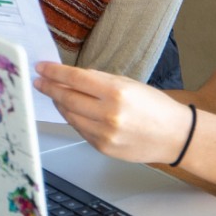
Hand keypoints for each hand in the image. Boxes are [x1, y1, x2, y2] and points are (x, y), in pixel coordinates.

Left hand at [36, 62, 197, 164]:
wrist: (175, 136)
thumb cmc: (156, 108)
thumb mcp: (130, 84)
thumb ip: (100, 81)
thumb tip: (73, 78)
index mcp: (116, 93)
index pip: (75, 79)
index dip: (54, 72)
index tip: (41, 68)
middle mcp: (108, 114)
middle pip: (67, 98)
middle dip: (50, 88)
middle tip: (40, 82)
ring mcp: (104, 134)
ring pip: (70, 116)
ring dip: (59, 104)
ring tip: (55, 94)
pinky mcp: (103, 148)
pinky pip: (80, 130)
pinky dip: (73, 119)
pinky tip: (72, 111)